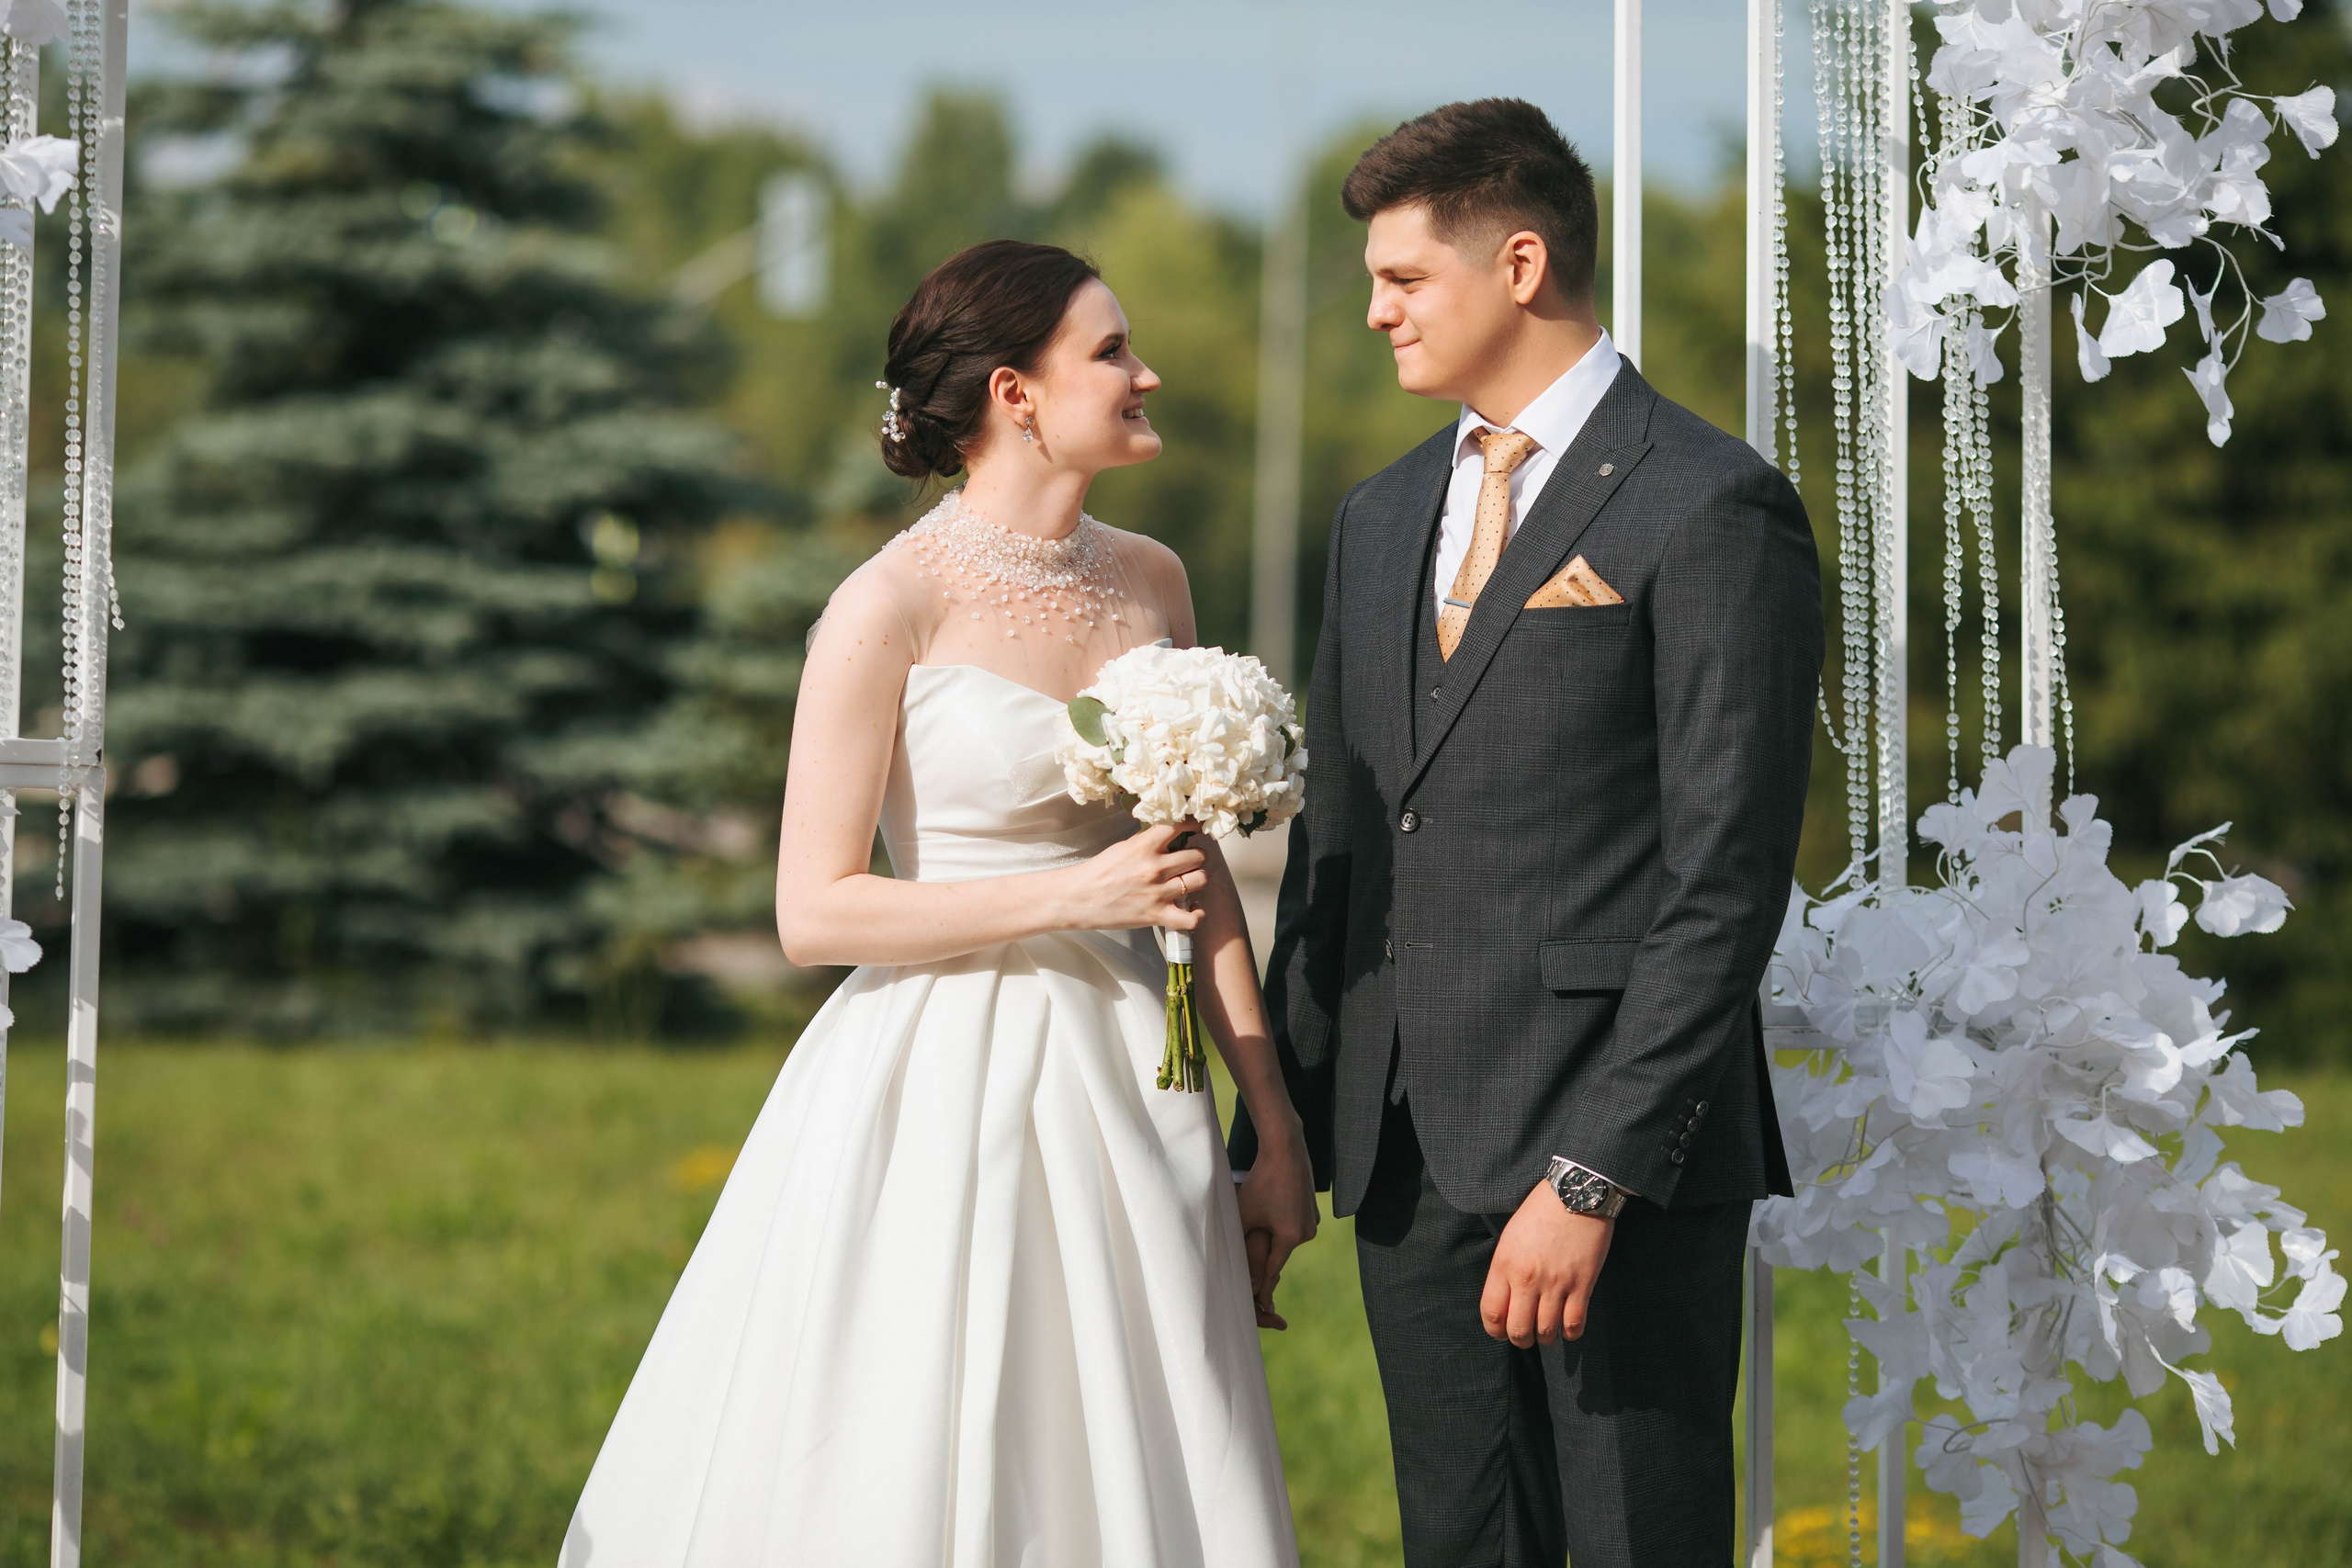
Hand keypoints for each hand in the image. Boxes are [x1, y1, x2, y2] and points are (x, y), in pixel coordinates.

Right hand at [1052, 822, 1206, 932]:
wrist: (1078, 899)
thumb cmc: (1096, 873)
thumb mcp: (1122, 848)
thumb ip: (1146, 842)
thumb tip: (1167, 835)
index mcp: (1144, 846)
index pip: (1179, 826)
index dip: (1193, 825)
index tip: (1195, 828)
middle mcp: (1155, 868)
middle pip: (1198, 855)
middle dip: (1196, 856)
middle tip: (1188, 860)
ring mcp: (1158, 893)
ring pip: (1200, 879)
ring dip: (1196, 879)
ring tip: (1187, 880)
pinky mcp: (1157, 916)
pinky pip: (1192, 918)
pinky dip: (1197, 914)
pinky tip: (1193, 907)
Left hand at [1236, 1117, 1318, 1328]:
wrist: (1285, 1149)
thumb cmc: (1260, 1181)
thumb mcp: (1243, 1213)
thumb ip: (1240, 1242)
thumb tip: (1230, 1267)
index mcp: (1291, 1237)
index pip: (1272, 1270)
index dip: (1263, 1288)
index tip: (1259, 1306)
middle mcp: (1307, 1232)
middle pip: (1280, 1254)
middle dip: (1265, 1260)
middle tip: (1255, 1273)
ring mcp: (1312, 1220)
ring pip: (1286, 1238)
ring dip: (1272, 1239)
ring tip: (1260, 1237)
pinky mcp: (1311, 1208)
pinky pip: (1292, 1224)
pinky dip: (1281, 1225)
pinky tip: (1271, 1213)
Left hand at [1480, 1180, 1613, 1347]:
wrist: (1576, 1194)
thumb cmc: (1540, 1211)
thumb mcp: (1510, 1236)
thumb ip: (1505, 1268)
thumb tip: (1505, 1299)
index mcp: (1505, 1264)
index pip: (1492, 1313)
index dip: (1495, 1331)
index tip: (1501, 1332)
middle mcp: (1527, 1278)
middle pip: (1518, 1330)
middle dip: (1520, 1340)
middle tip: (1525, 1336)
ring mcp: (1556, 1283)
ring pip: (1546, 1332)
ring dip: (1546, 1338)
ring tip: (1547, 1332)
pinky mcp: (1582, 1284)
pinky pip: (1575, 1324)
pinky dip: (1571, 1333)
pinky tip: (1568, 1328)